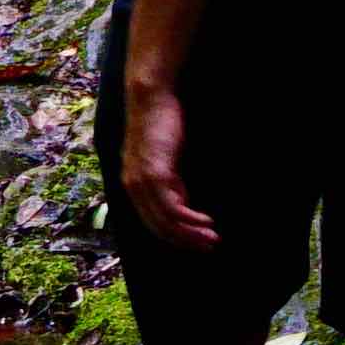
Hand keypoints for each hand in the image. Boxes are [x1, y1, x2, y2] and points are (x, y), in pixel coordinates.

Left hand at [119, 79, 215, 248]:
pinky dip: (190, 219)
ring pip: (166, 222)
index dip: (175, 237)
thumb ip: (171, 182)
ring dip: (191, 234)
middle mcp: (132, 187)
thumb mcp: (166, 160)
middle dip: (185, 241)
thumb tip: (183, 204)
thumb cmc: (160, 124)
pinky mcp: (154, 173)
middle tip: (209, 247)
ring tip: (212, 238)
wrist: (150, 97)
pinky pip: (172, 207)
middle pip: (159, 228)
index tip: (196, 243)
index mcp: (133, 185)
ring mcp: (142, 182)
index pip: (152, 223)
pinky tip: (206, 221)